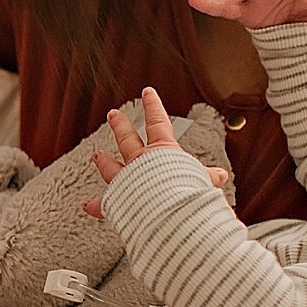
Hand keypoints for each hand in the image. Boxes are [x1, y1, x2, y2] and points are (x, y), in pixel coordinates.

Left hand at [82, 90, 225, 216]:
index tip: (147, 93)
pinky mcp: (119, 201)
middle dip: (120, 126)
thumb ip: (208, 178)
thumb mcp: (203, 181)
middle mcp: (141, 163)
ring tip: (97, 154)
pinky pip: (105, 204)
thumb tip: (220, 175)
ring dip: (104, 160)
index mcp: (163, 152)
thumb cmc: (190, 195)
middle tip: (112, 115)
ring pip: (111, 167)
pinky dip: (96, 206)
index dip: (153, 106)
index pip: (158, 122)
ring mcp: (127, 180)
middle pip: (127, 139)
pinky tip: (87, 205)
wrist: (171, 214)